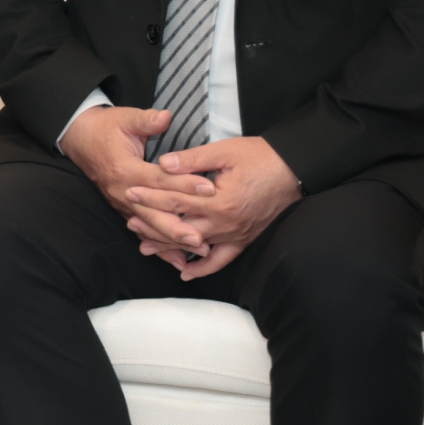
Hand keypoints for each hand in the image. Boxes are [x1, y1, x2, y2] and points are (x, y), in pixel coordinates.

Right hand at [60, 104, 214, 238]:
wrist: (81, 139)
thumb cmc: (106, 128)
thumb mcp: (125, 118)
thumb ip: (146, 120)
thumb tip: (165, 116)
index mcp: (125, 169)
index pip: (158, 180)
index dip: (183, 183)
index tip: (208, 188)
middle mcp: (123, 192)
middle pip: (153, 214)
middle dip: (178, 227)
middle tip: (203, 238)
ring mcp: (122, 204)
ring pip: (150, 227)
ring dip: (174, 241)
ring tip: (199, 250)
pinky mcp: (125, 210)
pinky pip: (144, 232)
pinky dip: (161, 247)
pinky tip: (178, 260)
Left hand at [124, 136, 301, 280]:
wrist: (294, 170)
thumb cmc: (259, 157)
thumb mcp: (224, 151)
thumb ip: (192, 160)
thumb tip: (163, 164)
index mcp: (218, 200)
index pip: (175, 200)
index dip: (150, 196)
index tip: (130, 193)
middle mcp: (225, 223)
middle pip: (180, 227)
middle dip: (153, 226)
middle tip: (130, 224)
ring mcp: (235, 235)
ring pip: (195, 246)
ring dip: (169, 247)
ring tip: (146, 247)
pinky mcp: (244, 240)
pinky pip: (221, 260)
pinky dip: (203, 268)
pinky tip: (185, 273)